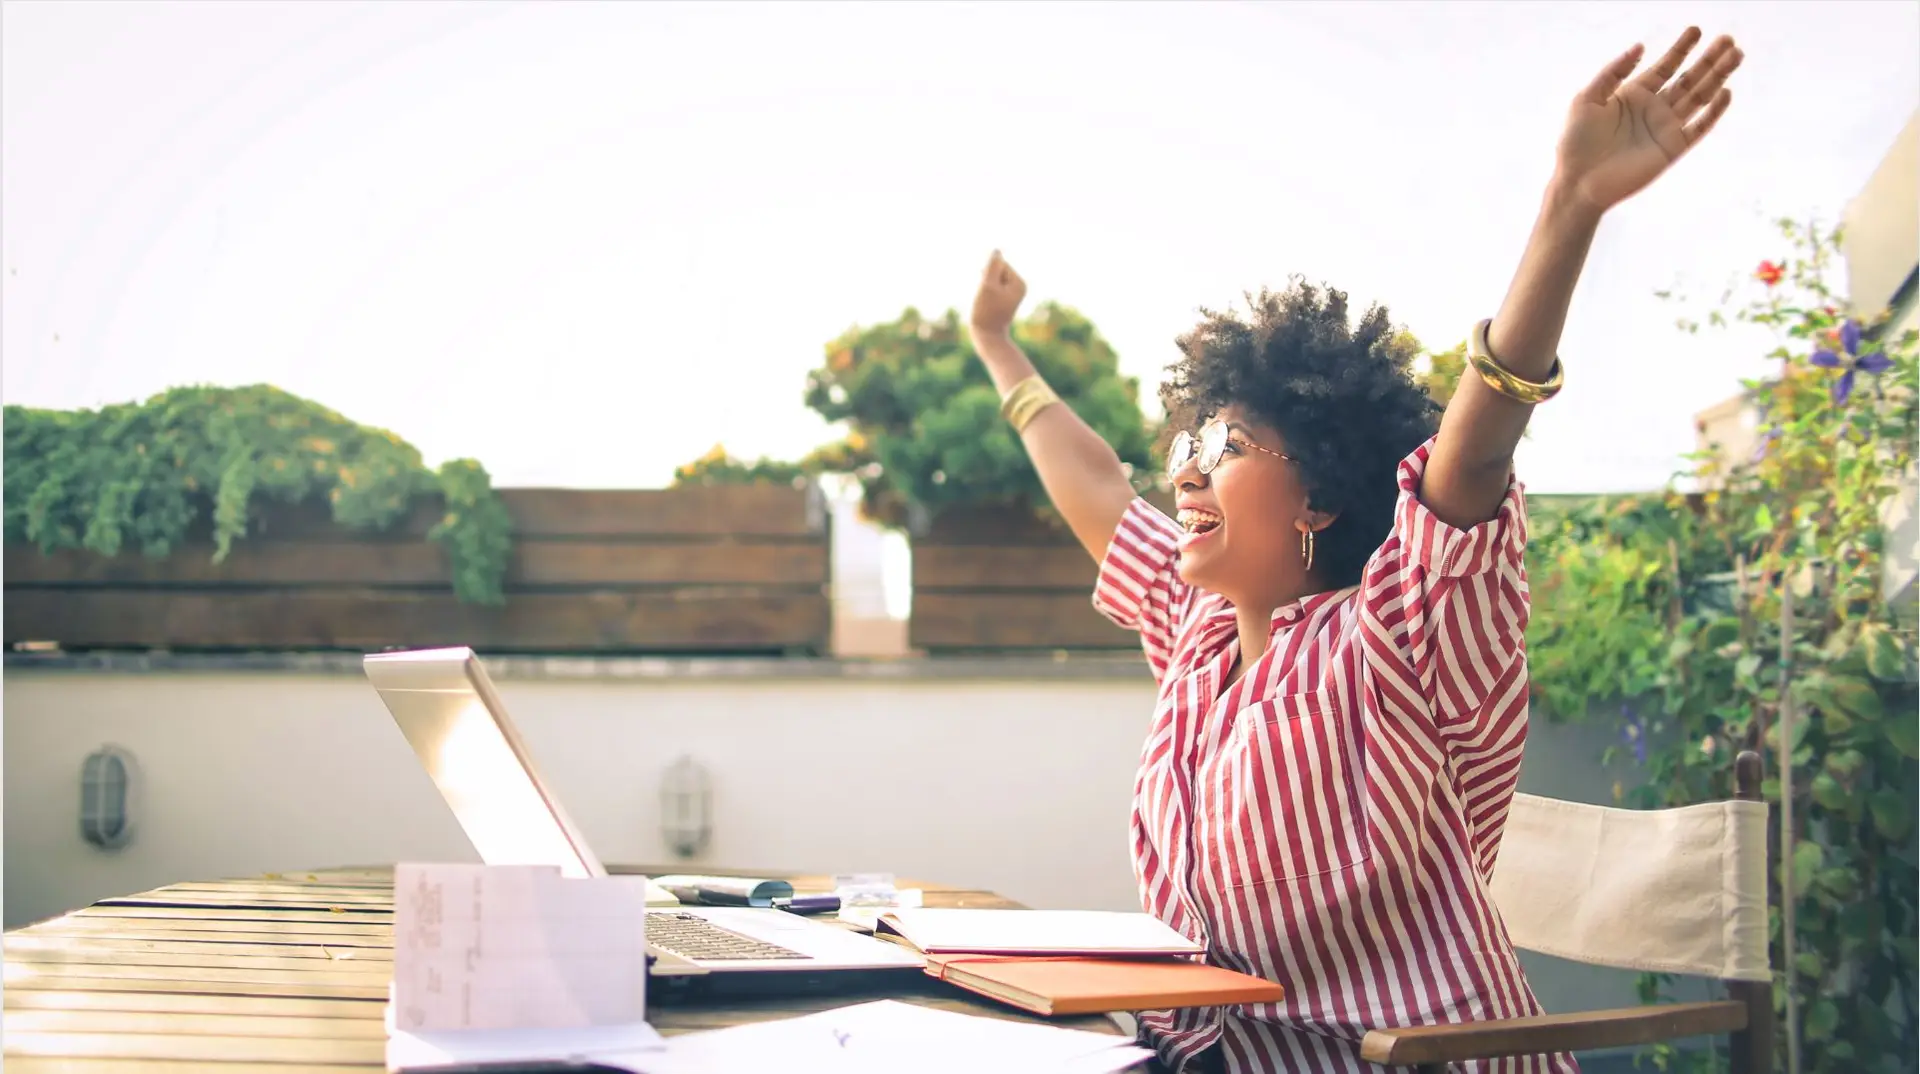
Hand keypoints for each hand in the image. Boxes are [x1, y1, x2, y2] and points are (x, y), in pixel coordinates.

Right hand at [969, 250, 1026, 337]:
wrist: (988, 337)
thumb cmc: (986, 312)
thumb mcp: (987, 286)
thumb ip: (992, 266)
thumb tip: (997, 250)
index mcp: (1019, 283)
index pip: (998, 264)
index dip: (987, 276)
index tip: (989, 294)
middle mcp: (1018, 287)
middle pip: (996, 271)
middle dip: (986, 281)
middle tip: (987, 300)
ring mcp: (1012, 293)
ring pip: (991, 279)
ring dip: (984, 288)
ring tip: (986, 303)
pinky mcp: (1004, 299)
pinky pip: (990, 288)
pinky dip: (984, 294)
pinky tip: (986, 306)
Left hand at [1553, 27, 1742, 214]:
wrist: (1578, 182)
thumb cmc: (1576, 142)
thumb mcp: (1587, 99)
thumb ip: (1613, 72)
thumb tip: (1640, 45)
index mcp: (1634, 94)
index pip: (1665, 66)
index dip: (1681, 48)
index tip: (1696, 30)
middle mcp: (1654, 109)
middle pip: (1689, 78)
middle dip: (1708, 59)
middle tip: (1727, 39)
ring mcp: (1665, 128)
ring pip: (1699, 97)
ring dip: (1718, 77)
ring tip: (1735, 55)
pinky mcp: (1672, 148)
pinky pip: (1699, 128)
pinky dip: (1713, 112)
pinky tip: (1725, 92)